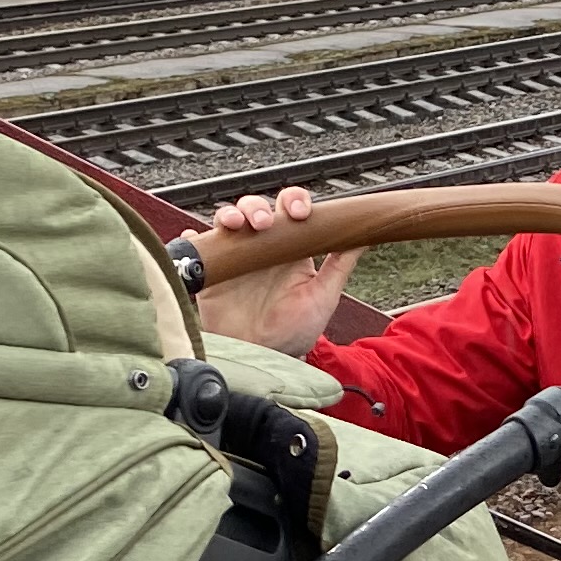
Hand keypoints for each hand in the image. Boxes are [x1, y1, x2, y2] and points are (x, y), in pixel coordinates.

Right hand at [188, 187, 361, 356]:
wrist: (265, 359)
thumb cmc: (294, 331)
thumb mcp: (324, 295)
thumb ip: (341, 263)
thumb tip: (367, 233)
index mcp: (289, 246)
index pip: (290, 209)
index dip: (294, 201)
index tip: (300, 213)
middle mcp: (261, 246)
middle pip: (254, 207)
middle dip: (257, 206)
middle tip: (263, 224)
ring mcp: (234, 256)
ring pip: (226, 219)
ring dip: (229, 214)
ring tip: (236, 226)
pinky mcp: (211, 272)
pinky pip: (197, 247)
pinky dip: (193, 240)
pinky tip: (194, 239)